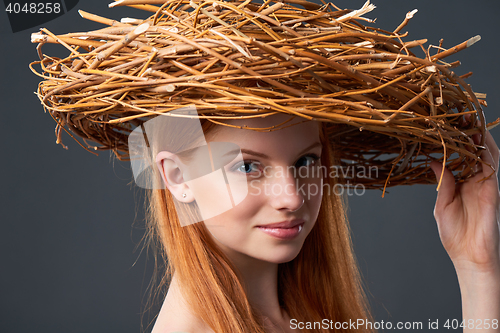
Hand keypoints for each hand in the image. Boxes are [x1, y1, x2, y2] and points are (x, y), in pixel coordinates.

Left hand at [430, 130, 499, 273]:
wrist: (470, 258)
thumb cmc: (456, 235)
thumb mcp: (442, 204)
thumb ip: (442, 182)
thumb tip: (434, 160)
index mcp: (462, 183)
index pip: (460, 156)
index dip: (455, 140)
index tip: (444, 125)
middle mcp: (476, 181)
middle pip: (475, 150)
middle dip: (469, 132)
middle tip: (457, 114)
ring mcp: (486, 184)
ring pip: (487, 153)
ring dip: (479, 136)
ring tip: (469, 119)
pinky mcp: (492, 191)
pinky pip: (491, 167)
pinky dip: (486, 151)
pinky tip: (478, 138)